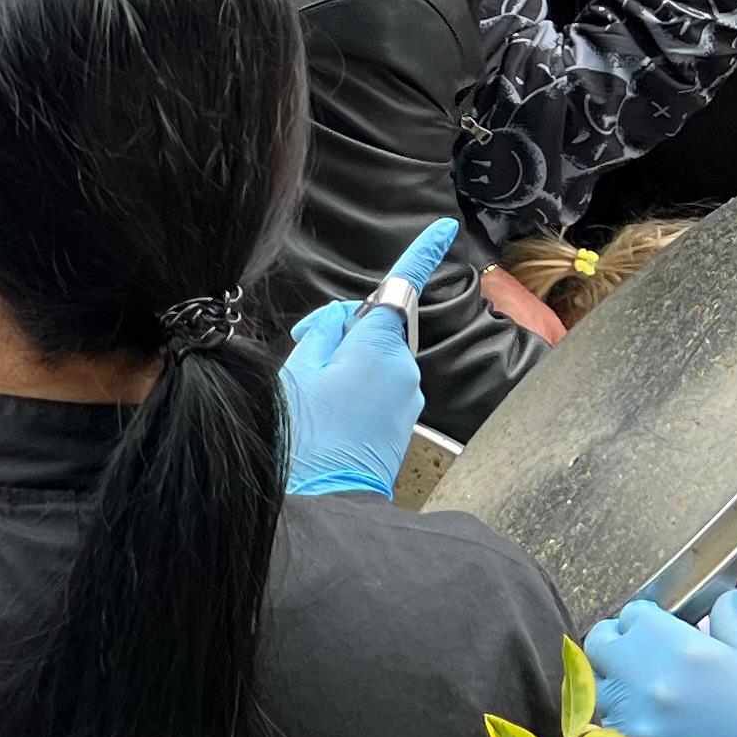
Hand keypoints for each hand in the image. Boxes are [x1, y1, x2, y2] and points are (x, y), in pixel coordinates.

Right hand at [278, 218, 453, 496]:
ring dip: (345, 369)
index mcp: (379, 348)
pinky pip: (377, 394)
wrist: (324, 506)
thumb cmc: (302, 440)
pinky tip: (326, 421)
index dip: (423, 254)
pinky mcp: (401, 428)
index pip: (401, 288)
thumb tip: (336, 319)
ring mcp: (406, 403)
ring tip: (310, 402)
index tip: (444, 229)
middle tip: (301, 358)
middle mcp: (404, 371)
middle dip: (343, 334)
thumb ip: (319, 335)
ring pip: (373, 364)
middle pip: (375, 331)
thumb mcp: (293, 373)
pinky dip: (354, 396)